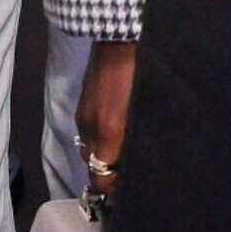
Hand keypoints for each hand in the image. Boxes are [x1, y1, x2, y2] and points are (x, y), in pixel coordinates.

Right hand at [75, 41, 137, 200]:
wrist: (122, 40)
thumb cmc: (143, 76)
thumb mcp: (147, 112)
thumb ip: (138, 142)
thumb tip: (135, 163)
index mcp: (109, 133)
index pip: (101, 178)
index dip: (113, 190)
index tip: (129, 192)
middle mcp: (91, 128)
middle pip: (93, 166)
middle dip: (108, 172)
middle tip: (130, 170)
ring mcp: (84, 113)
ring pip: (89, 147)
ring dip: (103, 153)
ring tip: (123, 148)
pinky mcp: (83, 101)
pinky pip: (88, 130)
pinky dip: (99, 136)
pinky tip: (115, 127)